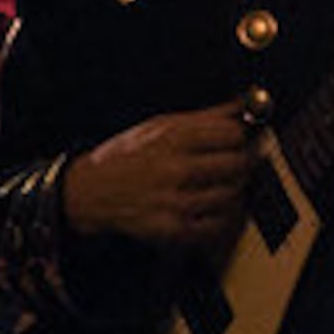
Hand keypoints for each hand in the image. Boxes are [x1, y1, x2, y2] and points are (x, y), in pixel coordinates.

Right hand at [59, 102, 261, 247]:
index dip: (240, 137)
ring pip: (232, 195)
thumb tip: (243, 105)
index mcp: (172, 139)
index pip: (232, 134)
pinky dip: (219, 217)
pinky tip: (207, 208)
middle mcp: (175, 170)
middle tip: (233, 164)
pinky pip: (218, 224)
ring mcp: (175, 201)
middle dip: (241, 163)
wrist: (90, 192)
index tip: (237, 141)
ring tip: (216, 185)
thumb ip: (205, 117)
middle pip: (238, 164)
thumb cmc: (127, 157)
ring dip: (231, 190)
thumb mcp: (159, 126)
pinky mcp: (173, 229)